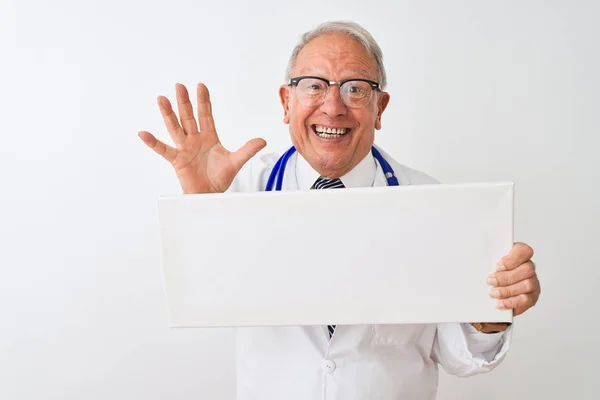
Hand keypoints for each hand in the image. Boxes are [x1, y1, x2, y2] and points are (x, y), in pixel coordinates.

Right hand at [138, 83, 266, 193]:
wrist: (211, 195)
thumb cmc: (220, 178)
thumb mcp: (236, 162)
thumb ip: (247, 150)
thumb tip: (263, 141)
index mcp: (209, 137)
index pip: (206, 115)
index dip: (203, 101)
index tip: (201, 86)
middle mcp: (195, 139)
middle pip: (188, 117)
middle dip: (185, 102)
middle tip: (180, 86)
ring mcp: (184, 148)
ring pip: (175, 128)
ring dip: (168, 114)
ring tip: (161, 99)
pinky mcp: (177, 160)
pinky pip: (163, 150)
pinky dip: (153, 142)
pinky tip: (143, 133)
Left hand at [487, 242, 539, 315]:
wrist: (492, 288)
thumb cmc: (491, 271)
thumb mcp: (487, 261)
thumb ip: (486, 258)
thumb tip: (475, 258)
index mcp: (519, 254)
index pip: (524, 251)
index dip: (513, 259)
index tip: (497, 266)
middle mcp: (529, 267)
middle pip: (527, 269)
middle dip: (507, 277)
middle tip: (490, 281)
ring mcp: (533, 282)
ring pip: (528, 285)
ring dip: (508, 290)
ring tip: (493, 293)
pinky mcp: (532, 297)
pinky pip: (526, 300)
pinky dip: (512, 302)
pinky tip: (500, 304)